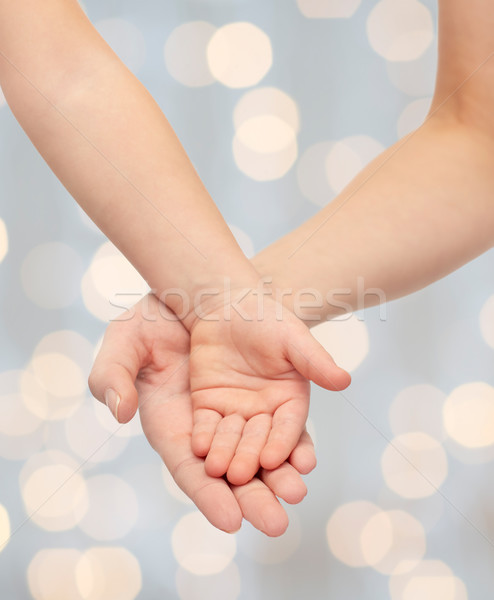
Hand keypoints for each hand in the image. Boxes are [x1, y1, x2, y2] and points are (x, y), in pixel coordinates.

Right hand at [88, 294, 316, 535]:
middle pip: (230, 472)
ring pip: (260, 452)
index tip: (231, 520)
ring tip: (296, 490)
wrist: (191, 291)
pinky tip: (305, 456)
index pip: (189, 469)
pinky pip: (279, 423)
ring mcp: (237, 410)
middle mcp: (207, 426)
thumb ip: (112, 376)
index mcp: (171, 424)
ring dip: (278, 474)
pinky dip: (292, 441)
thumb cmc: (151, 318)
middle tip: (275, 522)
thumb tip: (119, 412)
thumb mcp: (123, 340)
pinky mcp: (263, 393)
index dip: (208, 495)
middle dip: (253, 497)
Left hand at [188, 289, 350, 485]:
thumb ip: (314, 361)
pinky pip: (206, 426)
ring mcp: (235, 411)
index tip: (275, 459)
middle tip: (242, 476)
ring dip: (225, 455)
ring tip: (218, 470)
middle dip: (251, 459)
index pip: (288, 427)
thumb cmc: (267, 319)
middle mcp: (264, 412)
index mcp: (290, 400)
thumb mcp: (293, 338)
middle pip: (259, 441)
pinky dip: (203, 438)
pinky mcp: (208, 406)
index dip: (282, 443)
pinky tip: (198, 449)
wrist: (229, 306)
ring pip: (231, 439)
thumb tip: (344, 380)